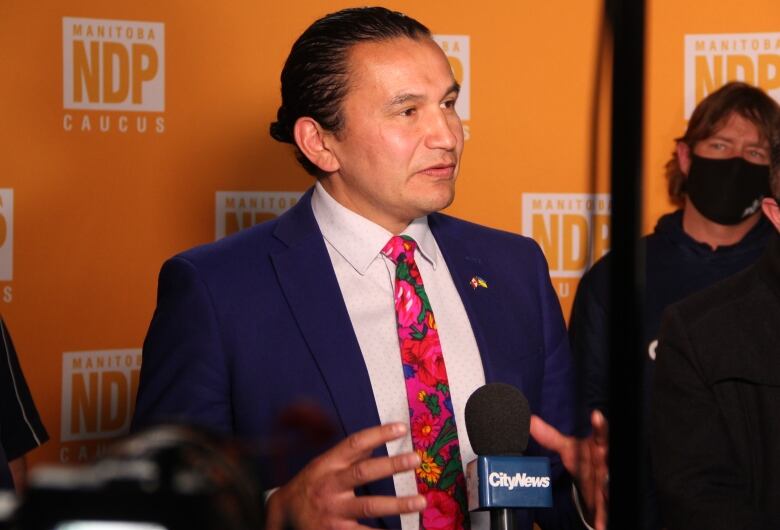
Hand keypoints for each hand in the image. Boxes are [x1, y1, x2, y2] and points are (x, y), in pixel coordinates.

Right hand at [265, 422, 425, 529]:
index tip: (401, 428)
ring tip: (421, 502)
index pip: (354, 444)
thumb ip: (348, 456)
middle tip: (416, 459)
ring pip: (368, 507)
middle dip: (391, 465)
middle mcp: (330, 486)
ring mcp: (333, 512)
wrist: (282, 516)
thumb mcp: (323, 466)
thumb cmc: (309, 487)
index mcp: (328, 465)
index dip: (378, 434)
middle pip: (363, 472)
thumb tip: (376, 441)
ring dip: (397, 505)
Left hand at [530, 410, 608, 529]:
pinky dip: (603, 517)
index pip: (601, 432)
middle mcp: (607, 462)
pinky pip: (606, 508)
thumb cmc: (585, 460)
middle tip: (604, 456)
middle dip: (607, 456)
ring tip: (604, 491)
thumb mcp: (568, 449)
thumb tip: (530, 420)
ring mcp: (609, 481)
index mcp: (598, 446)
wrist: (595, 484)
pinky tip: (600, 526)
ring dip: (607, 488)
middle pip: (609, 457)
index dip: (599, 425)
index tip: (596, 415)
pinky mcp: (607, 499)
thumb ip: (550, 436)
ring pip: (609, 483)